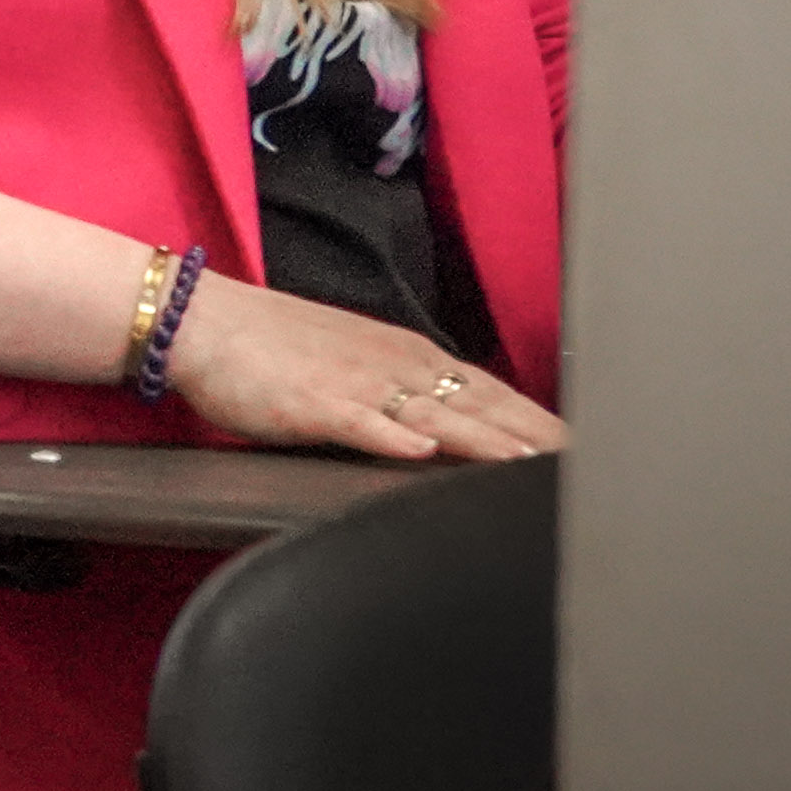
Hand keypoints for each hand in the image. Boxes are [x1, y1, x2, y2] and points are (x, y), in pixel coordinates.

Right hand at [166, 274, 568, 461]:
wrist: (203, 322)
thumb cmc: (276, 348)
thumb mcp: (355, 365)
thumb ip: (406, 396)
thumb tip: (453, 434)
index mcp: (408, 356)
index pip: (493, 393)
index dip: (542, 424)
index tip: (587, 453)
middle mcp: (394, 366)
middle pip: (480, 406)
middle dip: (535, 438)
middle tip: (587, 468)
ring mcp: (354, 384)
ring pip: (433, 414)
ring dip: (483, 440)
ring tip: (527, 464)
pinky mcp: (309, 403)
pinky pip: (357, 422)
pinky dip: (390, 435)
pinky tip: (419, 451)